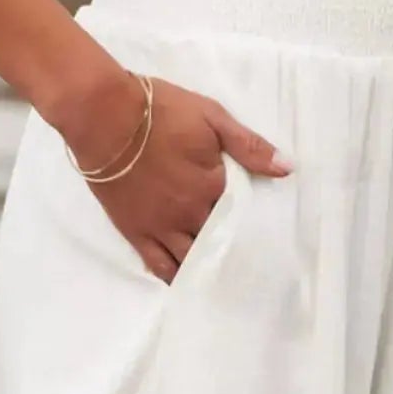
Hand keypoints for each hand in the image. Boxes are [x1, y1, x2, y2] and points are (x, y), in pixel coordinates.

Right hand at [63, 75, 291, 281]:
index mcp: (213, 186)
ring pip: (191, 260)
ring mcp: (162, 228)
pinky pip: (159, 266)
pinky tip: (185, 282)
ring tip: (219, 278)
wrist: (105, 116)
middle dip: (230, 250)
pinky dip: (174, 277)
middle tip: (244, 262)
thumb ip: (249, 145)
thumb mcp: (212, 116)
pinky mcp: (136, 233)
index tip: (261, 233)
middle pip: (218, 242)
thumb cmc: (160, 110)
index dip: (248, 222)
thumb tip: (287, 168)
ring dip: (206, 269)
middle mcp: (191, 214)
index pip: (240, 214)